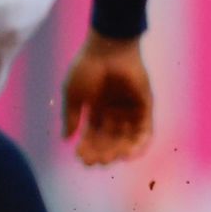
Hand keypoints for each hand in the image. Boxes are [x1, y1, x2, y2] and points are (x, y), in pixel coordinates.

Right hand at [62, 32, 153, 165]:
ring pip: (126, 137)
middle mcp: (114, 111)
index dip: (87, 147)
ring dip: (118, 150)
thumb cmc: (87, 68)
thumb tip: (65, 139)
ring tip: (108, 158)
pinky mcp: (145, 106)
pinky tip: (128, 155)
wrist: (108, 49)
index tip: (80, 158)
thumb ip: (71, 117)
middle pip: (110, 139)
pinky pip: (145, 130)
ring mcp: (130, 109)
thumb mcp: (73, 95)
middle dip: (102, 151)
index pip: (93, 134)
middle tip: (94, 161)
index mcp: (97, 108)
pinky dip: (139, 144)